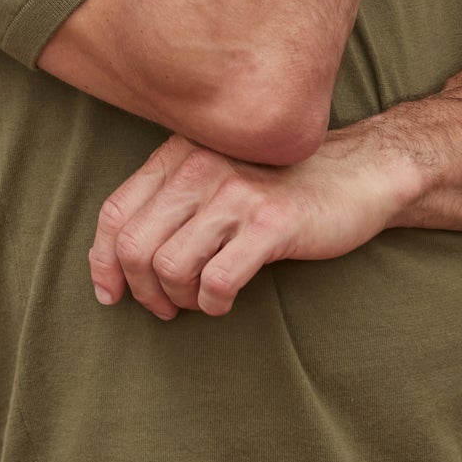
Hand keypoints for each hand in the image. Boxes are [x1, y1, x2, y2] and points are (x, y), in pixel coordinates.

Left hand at [87, 123, 415, 319]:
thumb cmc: (281, 182)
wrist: (359, 172)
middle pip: (134, 245)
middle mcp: (201, 166)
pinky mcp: (271, 223)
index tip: (112, 294)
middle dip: (141, 290)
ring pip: (169, 266)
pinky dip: (212, 303)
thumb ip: (171, 199)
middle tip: (164, 308)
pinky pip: (216, 280)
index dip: (102, 262)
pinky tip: (224, 301)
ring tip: (198, 302)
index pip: (115, 212)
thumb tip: (116, 260)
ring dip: (178, 300)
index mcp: (180, 153)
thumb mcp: (217, 173)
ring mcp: (236, 193)